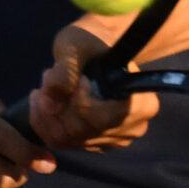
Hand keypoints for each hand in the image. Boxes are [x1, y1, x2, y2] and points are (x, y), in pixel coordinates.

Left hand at [28, 23, 160, 151]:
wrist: (94, 50)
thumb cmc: (90, 42)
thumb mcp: (75, 46)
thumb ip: (64, 71)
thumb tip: (49, 105)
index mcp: (142, 102)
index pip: (101, 119)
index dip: (79, 103)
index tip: (79, 78)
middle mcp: (133, 127)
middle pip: (81, 131)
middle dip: (56, 105)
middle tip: (48, 77)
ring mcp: (114, 140)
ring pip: (67, 139)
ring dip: (47, 113)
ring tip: (46, 87)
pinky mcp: (95, 145)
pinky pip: (61, 142)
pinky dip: (46, 122)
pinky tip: (46, 101)